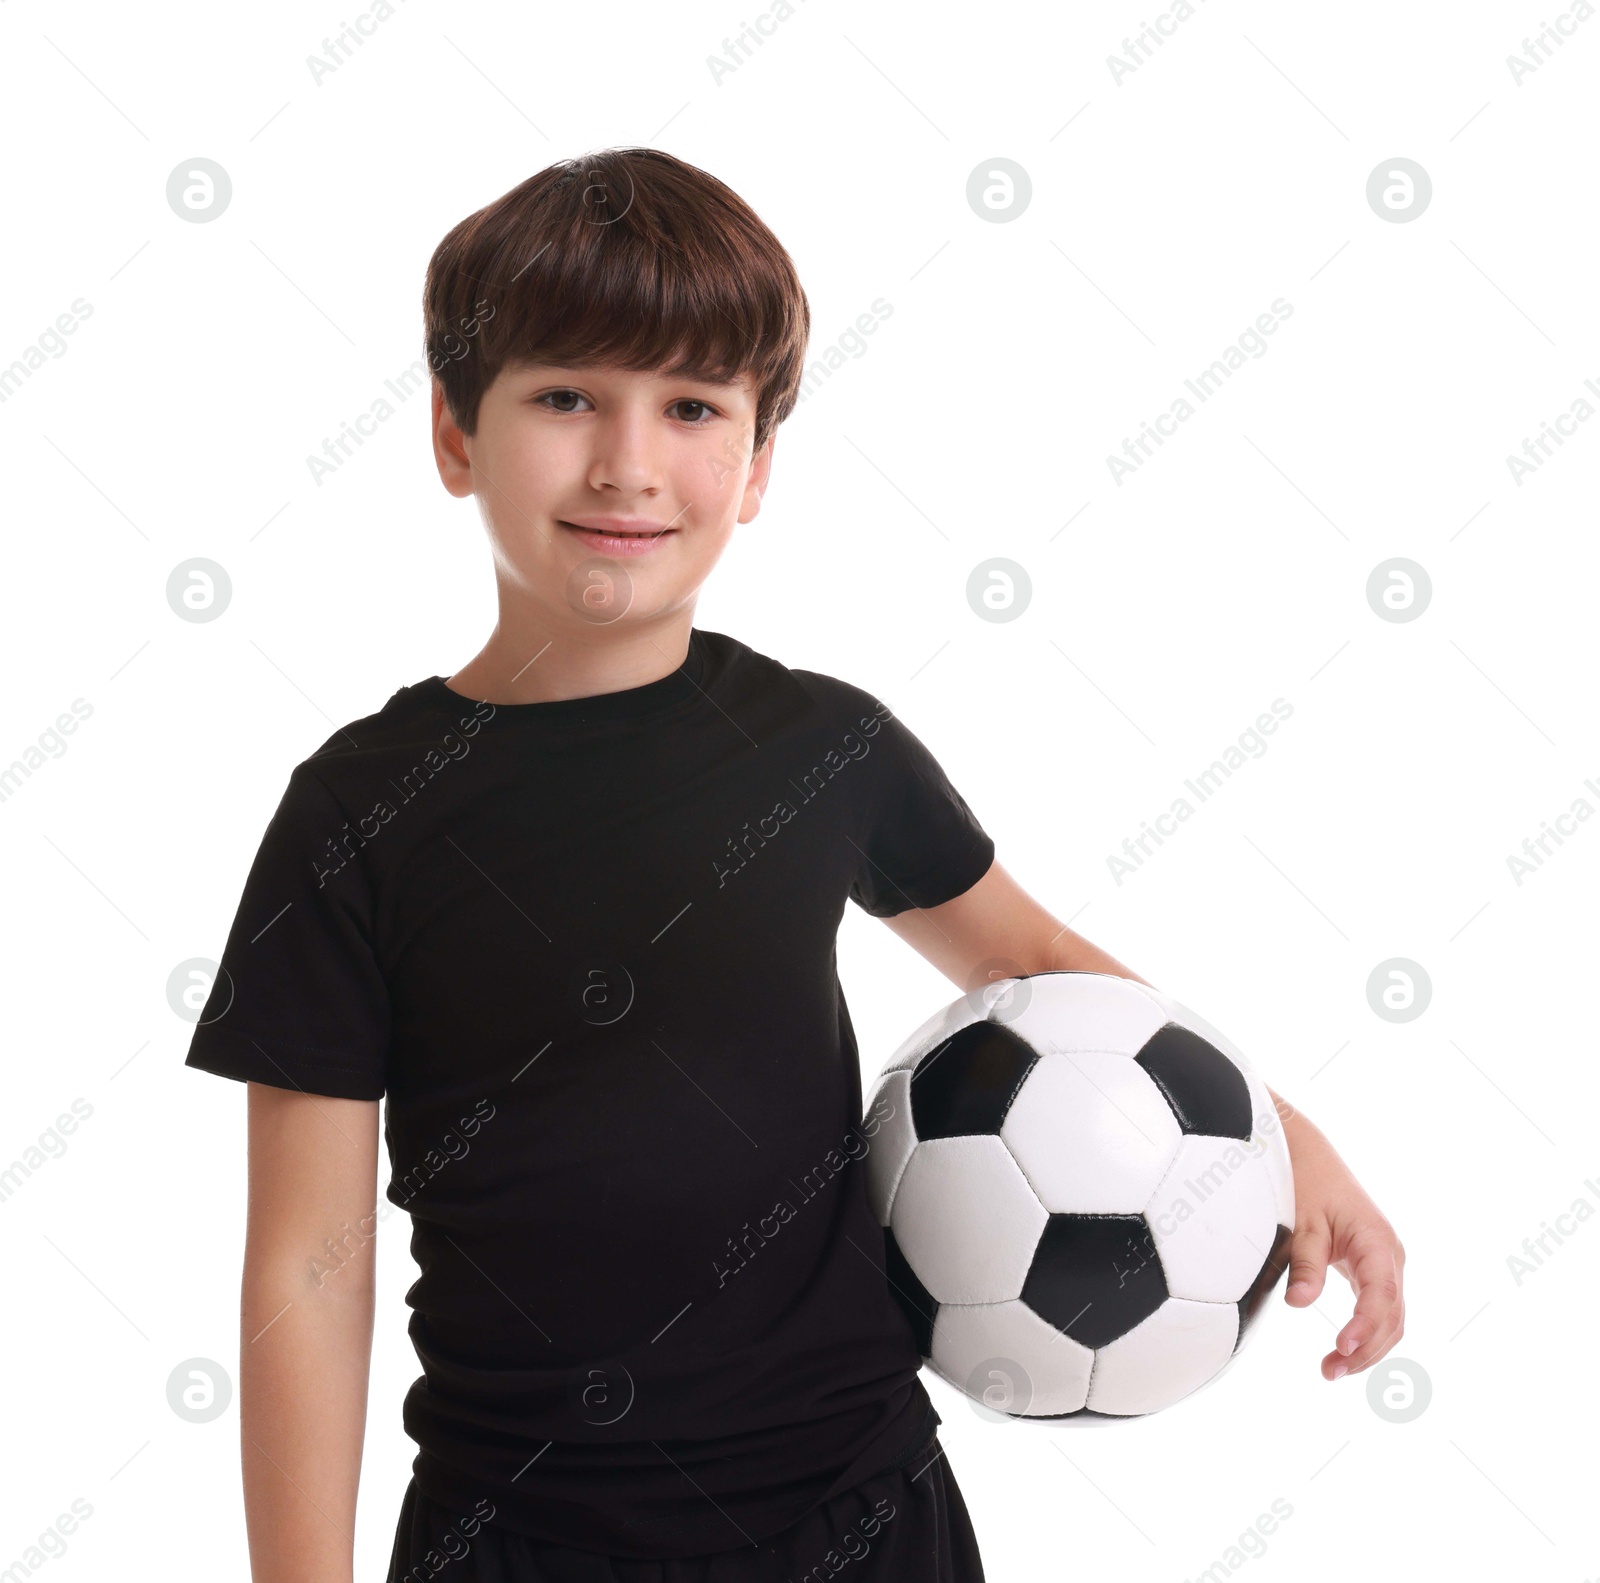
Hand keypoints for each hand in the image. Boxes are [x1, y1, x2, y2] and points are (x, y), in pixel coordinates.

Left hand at [1277, 1107, 1405, 1379]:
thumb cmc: (1306, 1185)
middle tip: (1330, 1371)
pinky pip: (1380, 1308)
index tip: (1342, 1347)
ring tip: (1333, 1370)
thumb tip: (1299, 1303)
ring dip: (1368, 1348)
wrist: (1309, 1156)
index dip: (1365, 1326)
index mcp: (1377, 1242)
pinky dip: (1367, 1333)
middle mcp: (1390, 1256)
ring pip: (1390, 1318)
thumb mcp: (1302, 1223)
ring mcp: (1386, 1264)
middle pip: (1392, 1316)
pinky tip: (1345, 1351)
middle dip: (1367, 1349)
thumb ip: (1305, 1262)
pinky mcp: (1374, 1268)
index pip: (1381, 1296)